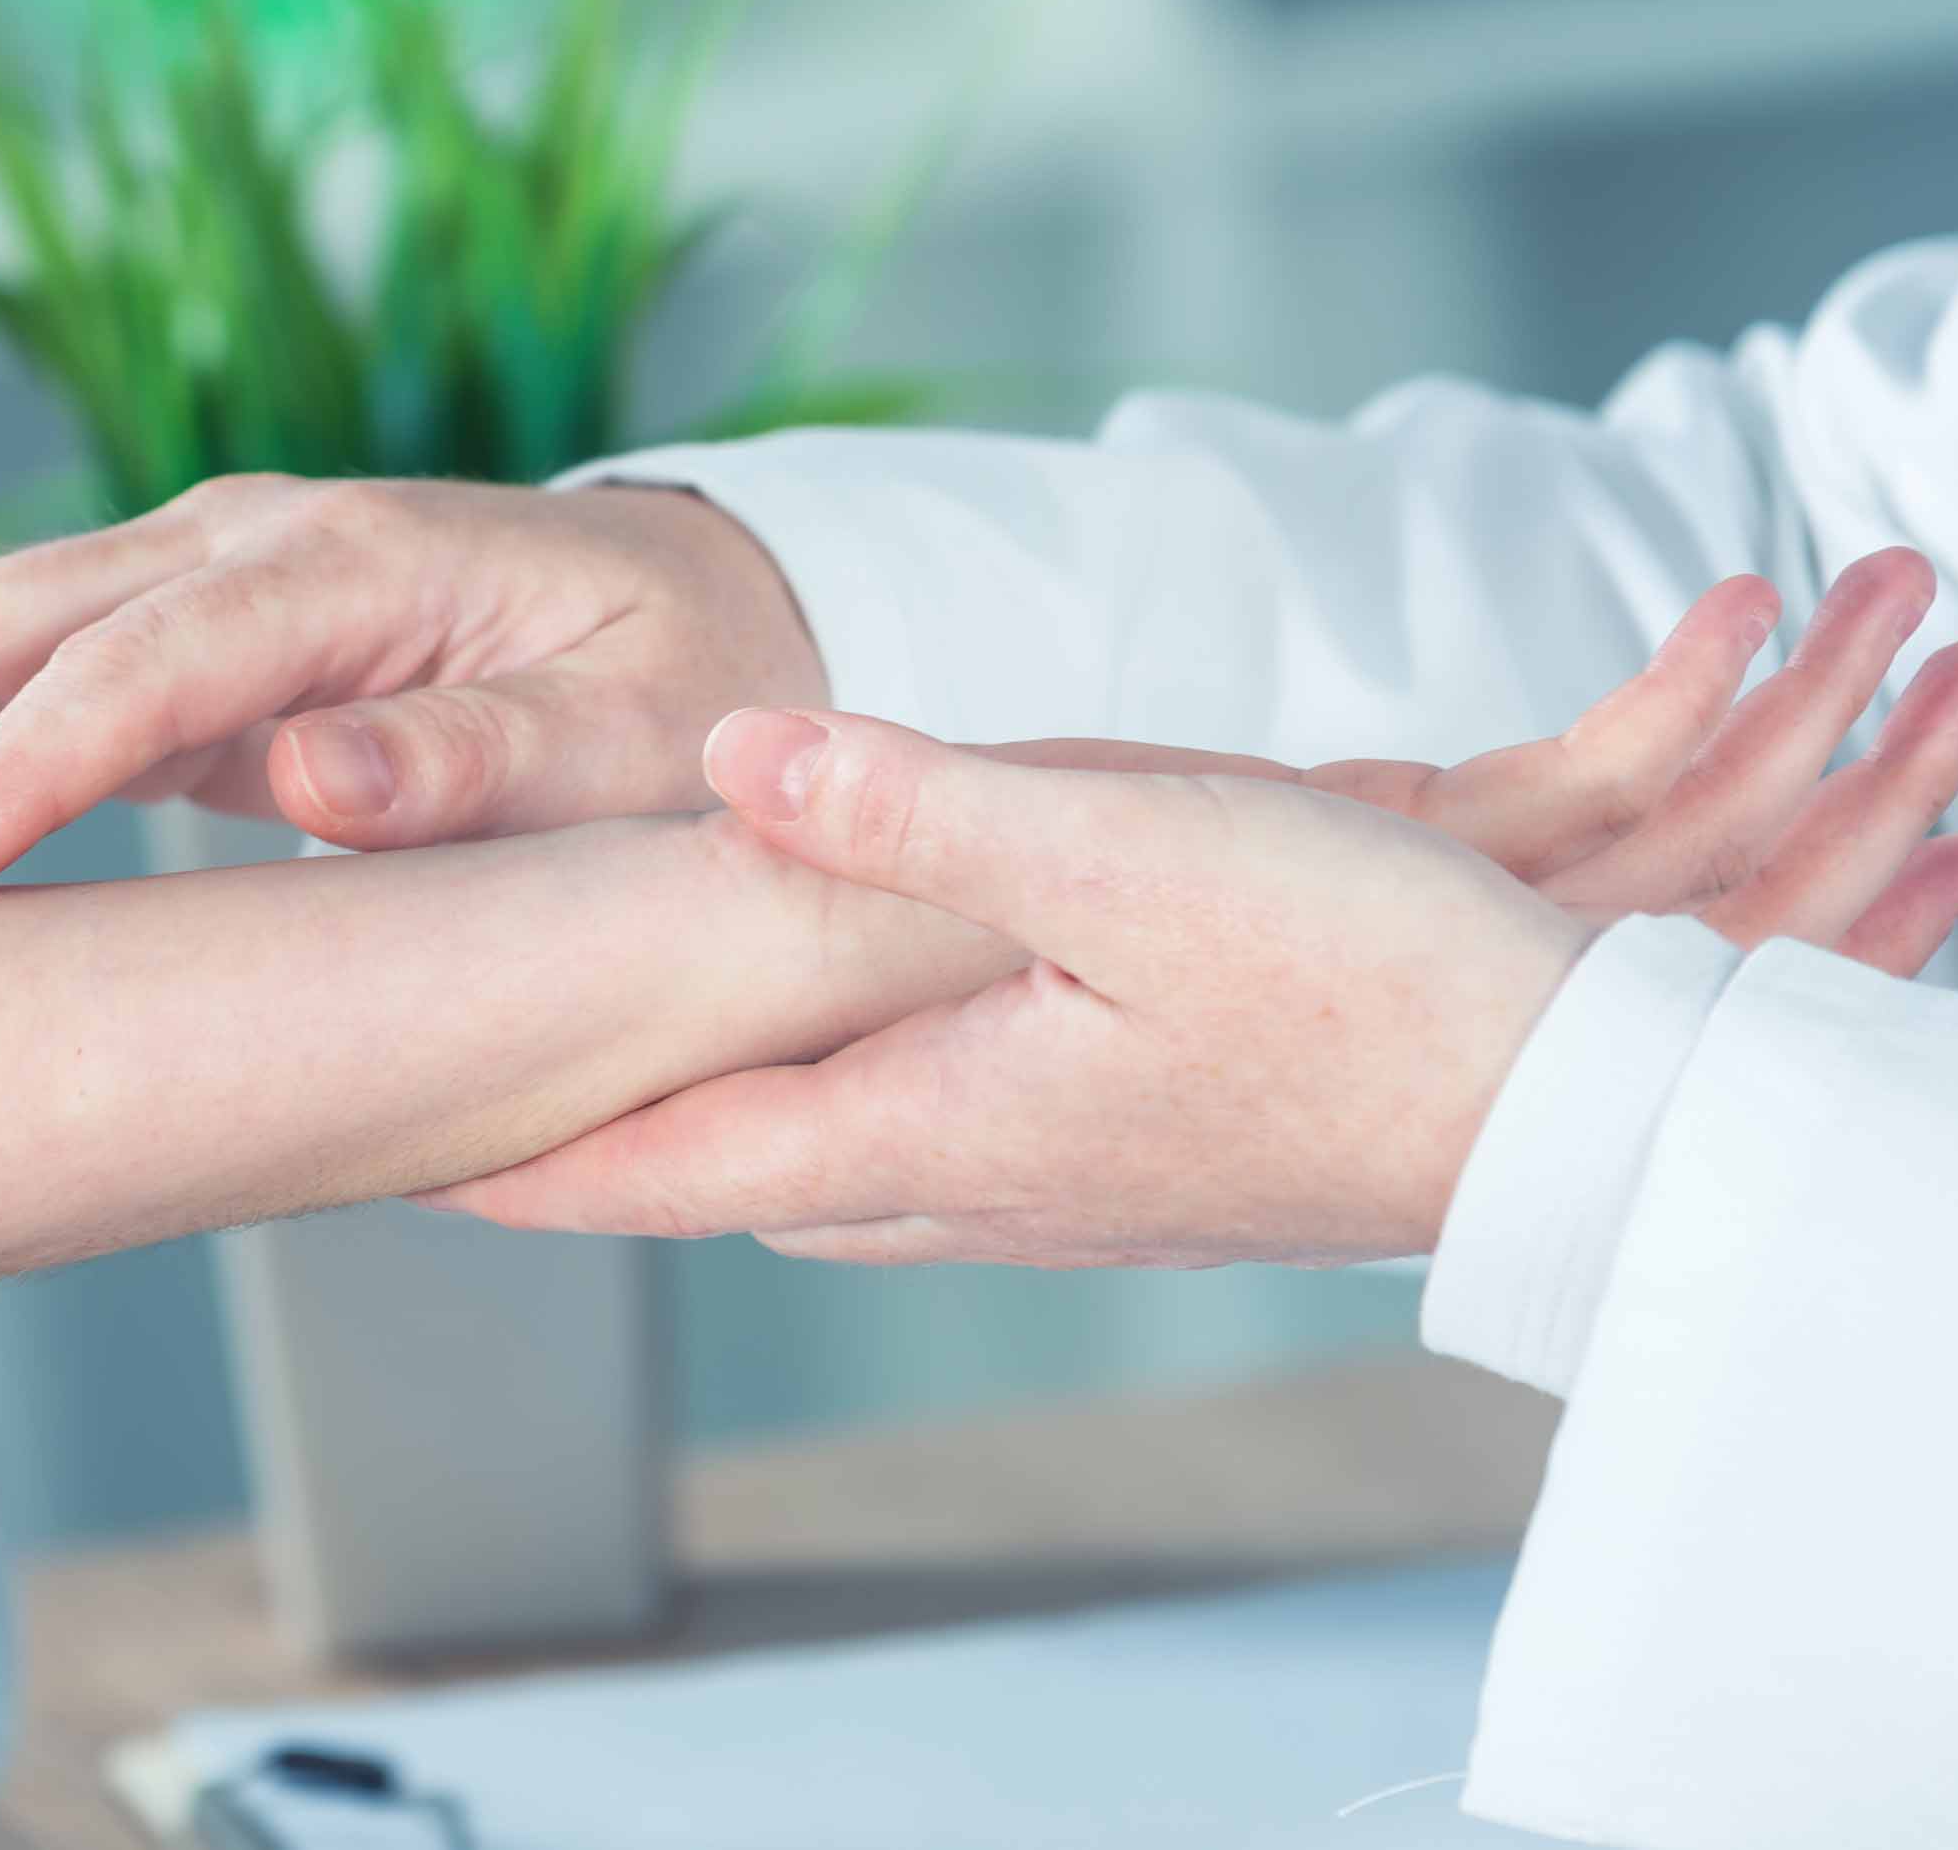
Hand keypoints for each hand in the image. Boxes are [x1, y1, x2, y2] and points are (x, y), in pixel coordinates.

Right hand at [0, 475, 819, 911]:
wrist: (710, 623)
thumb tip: (312, 778)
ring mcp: (193, 583)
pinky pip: (4, 688)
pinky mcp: (176, 646)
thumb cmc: (680, 702)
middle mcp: (240, 543)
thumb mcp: (626, 747)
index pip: (134, 664)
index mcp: (345, 563)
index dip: (5, 772)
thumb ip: (480, 767)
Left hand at [433, 554, 1957, 1262]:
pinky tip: (846, 1043)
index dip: (506, 1153)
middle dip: (585, 1143)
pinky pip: (920, 1139)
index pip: (655, 1161)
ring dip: (707, 1119)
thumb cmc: (1370, 985)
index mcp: (929, 1126)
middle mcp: (965, 1184)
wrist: (1578, 1104)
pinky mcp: (1126, 1160)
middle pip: (713, 1173)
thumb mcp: (1127, 856)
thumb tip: (724, 766)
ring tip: (615, 1062)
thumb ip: (912, 811)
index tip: (378, 1141)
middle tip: (465, 1096)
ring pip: (816, 1160)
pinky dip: (831, 1097)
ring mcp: (1048, 1191)